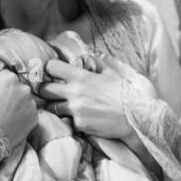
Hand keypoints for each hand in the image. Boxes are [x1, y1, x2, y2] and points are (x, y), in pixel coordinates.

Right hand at [0, 64, 38, 145]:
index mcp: (9, 78)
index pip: (4, 75)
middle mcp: (24, 89)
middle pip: (15, 86)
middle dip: (7, 92)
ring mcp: (31, 105)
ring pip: (23, 99)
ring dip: (15, 103)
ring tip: (2, 114)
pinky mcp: (35, 119)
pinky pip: (28, 112)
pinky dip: (21, 115)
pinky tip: (9, 120)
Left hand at [39, 56, 159, 143]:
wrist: (136, 117)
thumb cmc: (125, 94)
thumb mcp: (112, 74)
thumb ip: (98, 64)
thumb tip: (90, 56)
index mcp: (82, 77)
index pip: (52, 67)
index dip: (50, 69)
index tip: (53, 73)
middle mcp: (75, 92)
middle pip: (44, 89)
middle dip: (45, 90)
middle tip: (51, 93)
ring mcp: (76, 109)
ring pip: (52, 107)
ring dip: (56, 107)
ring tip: (65, 107)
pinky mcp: (79, 124)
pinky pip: (68, 122)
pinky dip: (73, 121)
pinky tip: (82, 119)